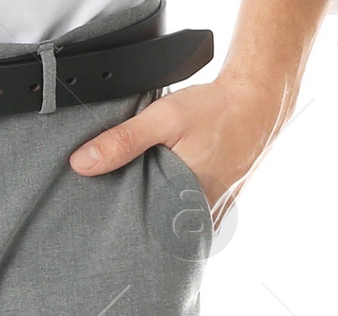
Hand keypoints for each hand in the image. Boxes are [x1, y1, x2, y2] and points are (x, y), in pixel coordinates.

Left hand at [67, 71, 295, 227]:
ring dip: (155, 206)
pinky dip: (172, 198)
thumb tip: (81, 163)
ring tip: (135, 188)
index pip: (145, 235)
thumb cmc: (215, 111)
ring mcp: (213, 211)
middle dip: (136, 216)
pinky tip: (161, 180)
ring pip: (174, 219)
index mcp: (187, 207)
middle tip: (111, 202)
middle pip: (158, 229)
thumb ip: (123, 141)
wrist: (256, 103)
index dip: (121, 227)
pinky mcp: (217, 201)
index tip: (99, 216)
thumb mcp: (163, 119)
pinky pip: (188, 209)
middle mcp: (203, 217)